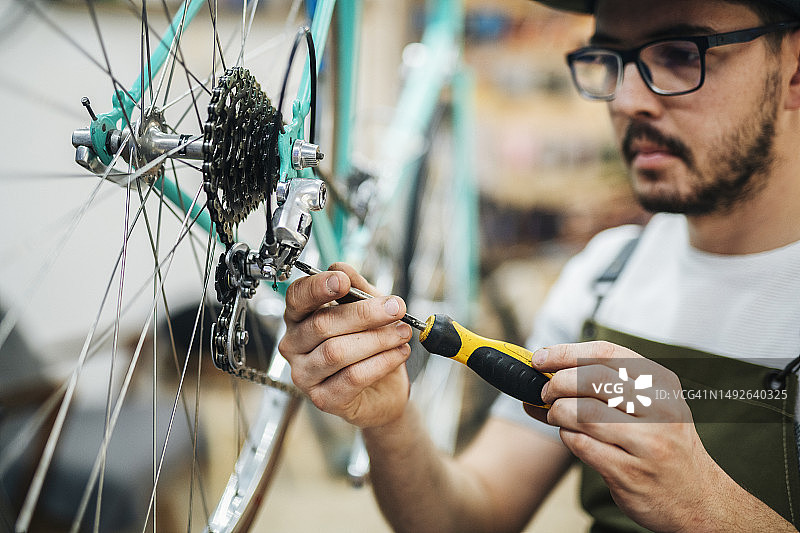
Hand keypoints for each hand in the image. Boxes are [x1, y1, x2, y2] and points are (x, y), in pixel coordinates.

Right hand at [279, 263, 413, 427]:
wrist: (384, 388)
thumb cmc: (369, 344)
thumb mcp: (368, 308)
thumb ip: (356, 289)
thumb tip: (343, 269)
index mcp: (299, 317)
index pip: (298, 297)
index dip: (318, 287)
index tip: (343, 281)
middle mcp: (294, 345)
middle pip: (322, 324)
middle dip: (364, 313)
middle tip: (395, 308)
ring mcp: (305, 374)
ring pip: (337, 351)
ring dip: (377, 339)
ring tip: (402, 333)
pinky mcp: (323, 398)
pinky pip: (353, 376)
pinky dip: (381, 361)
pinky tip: (398, 352)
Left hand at [526, 341, 761, 531]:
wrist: (699, 500)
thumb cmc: (664, 445)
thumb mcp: (651, 406)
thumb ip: (607, 385)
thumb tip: (547, 370)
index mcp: (661, 384)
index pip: (606, 354)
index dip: (565, 353)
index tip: (539, 358)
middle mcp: (659, 410)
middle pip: (591, 380)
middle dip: (557, 383)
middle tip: (545, 392)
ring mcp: (646, 443)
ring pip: (582, 413)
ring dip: (558, 413)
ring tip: (556, 416)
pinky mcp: (630, 472)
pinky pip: (582, 445)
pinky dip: (567, 437)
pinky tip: (570, 437)